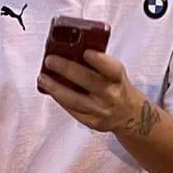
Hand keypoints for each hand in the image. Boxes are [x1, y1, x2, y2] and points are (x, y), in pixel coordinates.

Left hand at [37, 49, 154, 137]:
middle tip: (50, 60)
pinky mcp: (92, 122)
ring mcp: (101, 111)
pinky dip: (60, 99)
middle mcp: (111, 95)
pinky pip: (72, 110)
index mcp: (118, 79)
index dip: (99, 60)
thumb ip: (97, 64)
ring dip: (55, 88)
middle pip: (87, 81)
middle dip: (66, 69)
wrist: (129, 115)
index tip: (86, 52)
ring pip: (74, 99)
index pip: (111, 68)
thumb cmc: (117, 87)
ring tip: (42, 78)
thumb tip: (70, 50)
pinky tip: (50, 90)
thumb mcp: (114, 73)